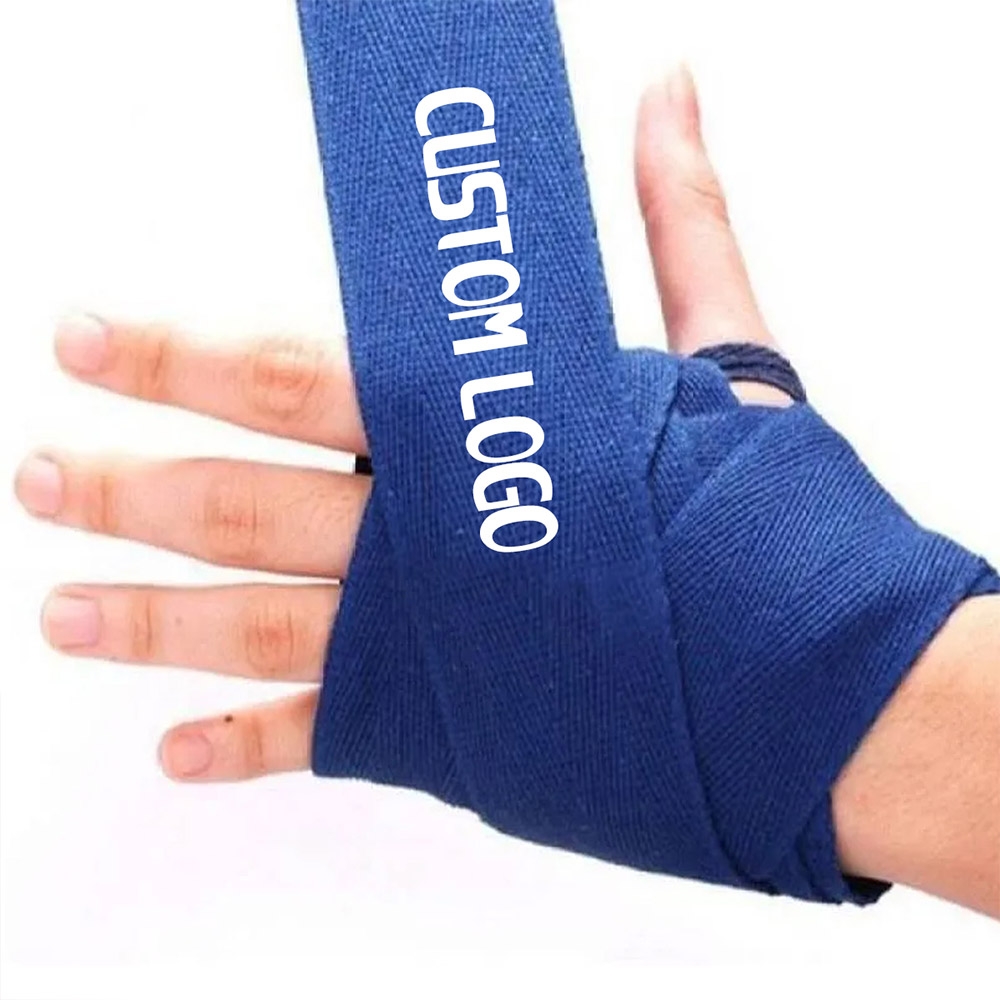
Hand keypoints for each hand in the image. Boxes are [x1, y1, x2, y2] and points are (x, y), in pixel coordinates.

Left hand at [15, 68, 785, 782]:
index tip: (85, 337)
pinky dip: (244, 743)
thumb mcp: (725, 352)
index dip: (176, 353)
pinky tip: (176, 749)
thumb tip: (671, 95)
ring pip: (249, 626)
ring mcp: (425, 647)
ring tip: (60, 610)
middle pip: (235, 504)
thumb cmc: (768, 523)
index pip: (289, 374)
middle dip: (124, 483)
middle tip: (38, 468)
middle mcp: (425, 540)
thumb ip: (673, 222)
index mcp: (478, 429)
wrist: (821, 684)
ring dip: (145, 618)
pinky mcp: (448, 734)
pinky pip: (321, 739)